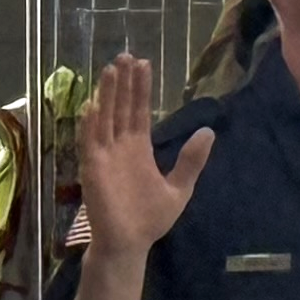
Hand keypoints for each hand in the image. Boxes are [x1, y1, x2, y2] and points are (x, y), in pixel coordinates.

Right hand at [75, 52, 211, 261]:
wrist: (131, 244)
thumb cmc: (151, 218)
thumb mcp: (179, 186)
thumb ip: (192, 160)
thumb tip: (209, 132)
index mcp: (139, 149)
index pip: (139, 111)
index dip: (140, 88)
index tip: (143, 64)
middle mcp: (120, 147)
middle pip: (121, 108)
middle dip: (123, 83)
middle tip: (125, 55)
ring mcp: (105, 157)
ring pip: (105, 118)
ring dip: (106, 95)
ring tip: (110, 69)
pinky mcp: (93, 170)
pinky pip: (90, 143)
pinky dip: (91, 124)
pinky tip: (93, 105)